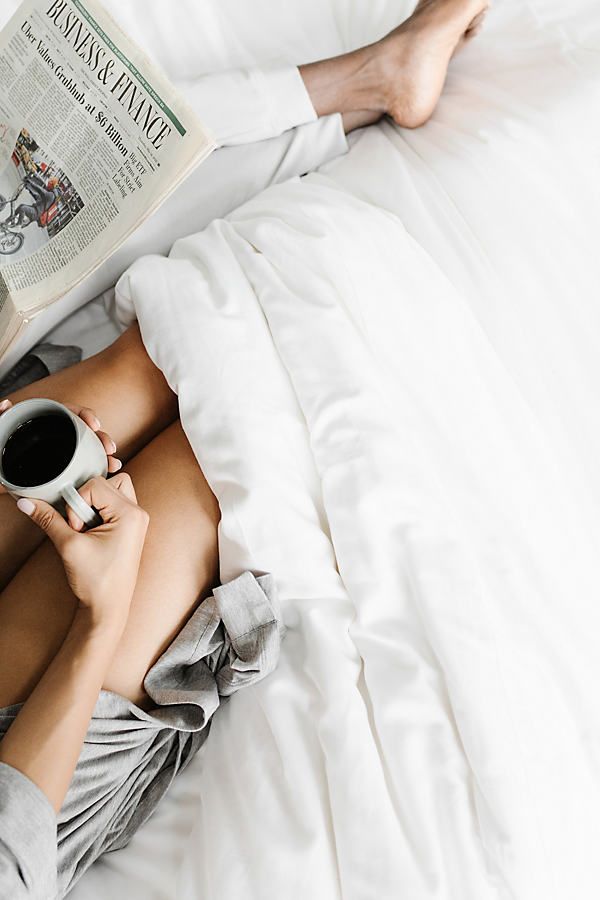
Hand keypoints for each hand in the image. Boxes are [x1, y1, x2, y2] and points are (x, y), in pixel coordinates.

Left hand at [0, 398, 121, 493]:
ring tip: (113, 465)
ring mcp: (62, 453)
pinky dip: (96, 470)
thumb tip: (6, 403)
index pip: (69, 412)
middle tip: (110, 449)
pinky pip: (84, 467)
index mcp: (44, 423)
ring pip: (89, 450)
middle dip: (102, 439)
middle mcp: (57, 435)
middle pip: (85, 432)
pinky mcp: (64, 470)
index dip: (84, 415)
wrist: (1, 477)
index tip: (94, 426)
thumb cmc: (0, 453)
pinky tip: (106, 476)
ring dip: (103, 456)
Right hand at [17, 474, 148, 629]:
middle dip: (87, 500)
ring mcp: (137, 520)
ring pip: (113, 490)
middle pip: (108, 482)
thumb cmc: (97, 581)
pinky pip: (115, 504)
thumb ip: (48, 519)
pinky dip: (100, 511)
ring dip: (94, 503)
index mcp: (130, 514)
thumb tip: (27, 502)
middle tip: (81, 526)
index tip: (76, 529)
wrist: (108, 608)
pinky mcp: (131, 527)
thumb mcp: (68, 546)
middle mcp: (138, 513)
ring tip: (87, 528)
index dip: (78, 504)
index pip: (96, 485)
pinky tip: (92, 531)